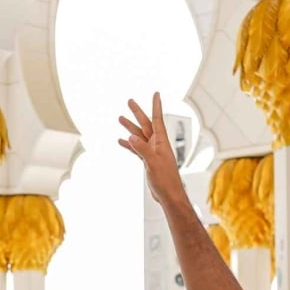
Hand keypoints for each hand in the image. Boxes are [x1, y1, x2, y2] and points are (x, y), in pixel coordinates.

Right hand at [117, 93, 186, 207]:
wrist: (169, 195)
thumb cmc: (166, 180)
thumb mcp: (153, 163)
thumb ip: (142, 149)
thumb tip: (130, 137)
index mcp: (161, 142)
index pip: (157, 120)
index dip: (156, 106)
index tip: (156, 94)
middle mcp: (156, 144)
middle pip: (145, 125)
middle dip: (138, 113)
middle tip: (130, 101)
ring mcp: (152, 152)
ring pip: (139, 136)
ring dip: (130, 127)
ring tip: (120, 118)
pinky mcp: (147, 161)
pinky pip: (136, 149)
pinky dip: (129, 144)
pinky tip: (121, 141)